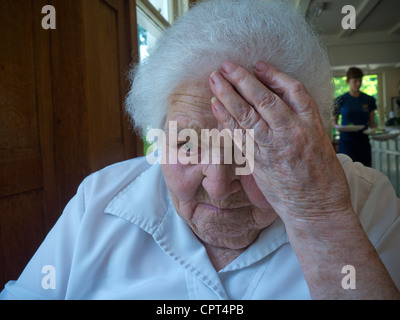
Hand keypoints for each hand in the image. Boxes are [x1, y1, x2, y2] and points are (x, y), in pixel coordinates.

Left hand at [209, 61, 352, 226]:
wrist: (317, 210)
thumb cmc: (324, 180)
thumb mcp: (322, 142)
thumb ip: (302, 122)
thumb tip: (279, 104)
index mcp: (312, 124)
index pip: (292, 90)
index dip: (274, 75)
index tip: (259, 65)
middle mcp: (291, 132)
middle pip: (263, 99)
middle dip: (242, 79)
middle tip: (226, 65)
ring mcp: (273, 147)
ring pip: (247, 115)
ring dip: (227, 95)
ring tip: (214, 79)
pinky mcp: (258, 162)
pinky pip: (239, 136)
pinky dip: (226, 119)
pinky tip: (216, 106)